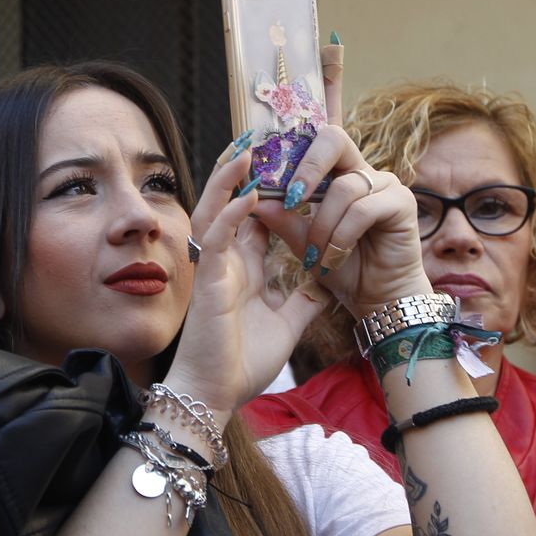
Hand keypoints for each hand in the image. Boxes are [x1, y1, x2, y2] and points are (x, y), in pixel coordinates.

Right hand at [164, 143, 330, 419]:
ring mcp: (214, 268)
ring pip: (215, 211)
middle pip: (229, 203)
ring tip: (248, 152)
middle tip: (261, 141)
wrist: (216, 395)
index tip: (287, 165)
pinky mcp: (207, 282)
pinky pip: (217, 240)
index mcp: (242, 268)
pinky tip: (248, 196)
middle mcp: (225, 261)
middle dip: (241, 171)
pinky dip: (231, 215)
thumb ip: (304, 301)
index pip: (253, 217)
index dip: (267, 190)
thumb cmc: (242, 362)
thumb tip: (327, 284)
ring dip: (230, 181)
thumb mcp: (287, 324)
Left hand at [260, 127, 431, 317]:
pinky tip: (334, 258)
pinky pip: (363, 209)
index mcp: (337, 173)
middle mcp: (362, 172)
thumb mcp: (303, 243)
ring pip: (343, 188)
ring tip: (314, 254)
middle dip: (307, 168)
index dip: (290, 152)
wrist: (375, 298)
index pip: (314, 142)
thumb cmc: (340, 267)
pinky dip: (342, 236)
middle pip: (333, 139)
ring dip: (323, 226)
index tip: (266, 179)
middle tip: (291, 200)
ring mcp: (385, 184)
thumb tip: (256, 201)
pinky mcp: (402, 202)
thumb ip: (283, 220)